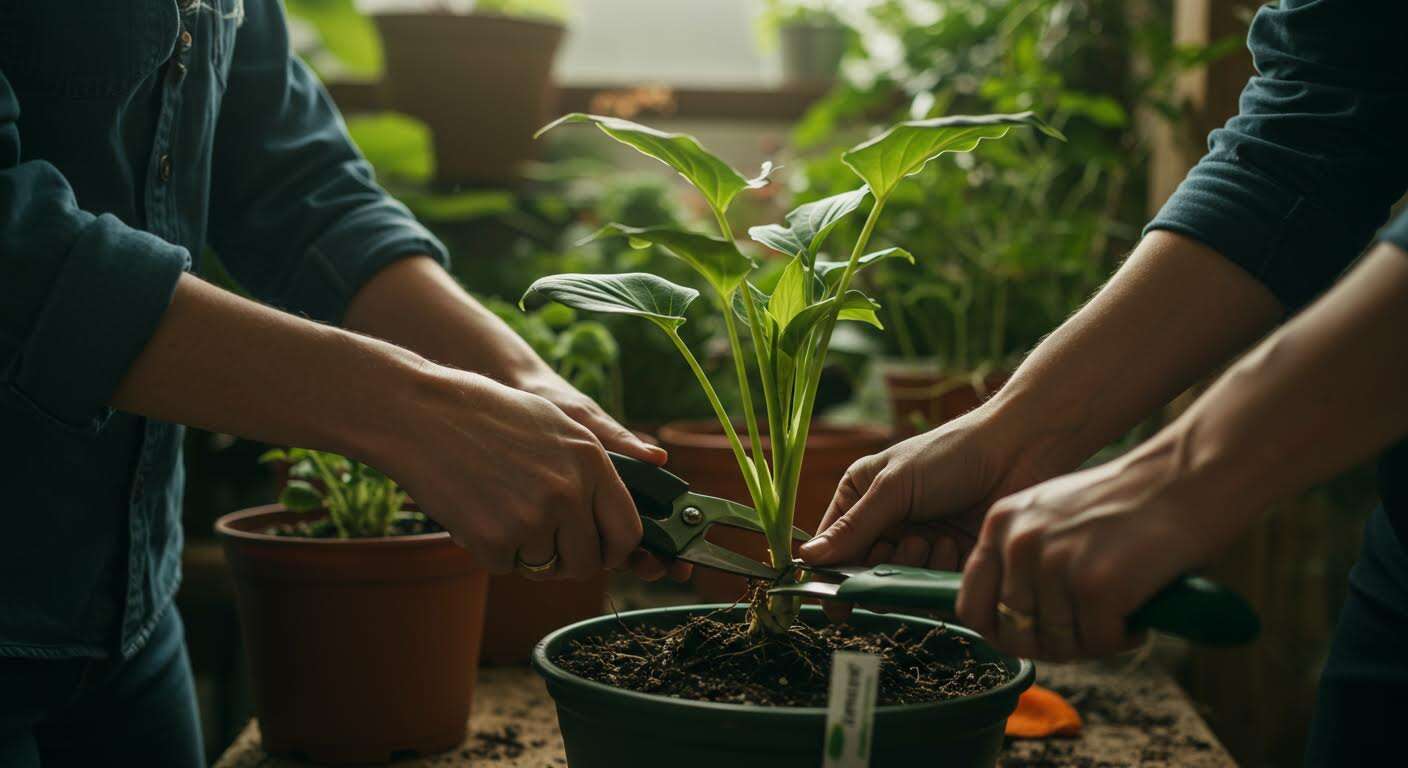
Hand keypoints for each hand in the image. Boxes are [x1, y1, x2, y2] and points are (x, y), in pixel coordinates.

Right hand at [368, 364, 663, 580]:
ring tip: (500, 508)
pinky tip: (475, 511)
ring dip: (526, 551)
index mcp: (592, 462)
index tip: (598, 552)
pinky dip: (491, 549)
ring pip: (545, 567)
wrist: (422, 414)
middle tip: (544, 544)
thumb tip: (610, 517)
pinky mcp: (494, 540)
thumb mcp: (556, 425)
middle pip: (588, 561)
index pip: (627, 532)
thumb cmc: (488, 414)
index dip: (614, 550)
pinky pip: (506, 566)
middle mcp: (569, 493)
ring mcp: (532, 519)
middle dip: (569, 561)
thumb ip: (591, 470)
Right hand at [801, 410, 1037, 570]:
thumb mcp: (895, 486)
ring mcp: (917, 544)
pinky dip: (941, 571)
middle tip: (908, 543)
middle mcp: (885, 524)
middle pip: (864, 573)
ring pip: (898, 585)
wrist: (1019, 452)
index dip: (830, 574)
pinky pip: (931, 589)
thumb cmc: (951, 454)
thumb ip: (854, 527)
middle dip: (884, 566)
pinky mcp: (949, 562)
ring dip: (916, 566)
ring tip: (938, 538)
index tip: (835, 602)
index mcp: (860, 496)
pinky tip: (956, 545)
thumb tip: (807, 560)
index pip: (831, 546)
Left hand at [956, 436, 1245, 660]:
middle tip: (1090, 630)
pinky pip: (1100, 642)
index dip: (1001, 632)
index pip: (971, 605)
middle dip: (1055, 644)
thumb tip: (1009, 627)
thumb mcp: (1052, 517)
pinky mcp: (1096, 585)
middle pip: (1016, 633)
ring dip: (1093, 641)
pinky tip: (1139, 613)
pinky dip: (1124, 637)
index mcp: (1001, 524)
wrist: (1187, 478)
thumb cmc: (1128, 505)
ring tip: (1121, 612)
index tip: (1032, 637)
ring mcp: (1055, 564)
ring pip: (1060, 643)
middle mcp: (1019, 543)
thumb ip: (1023, 562)